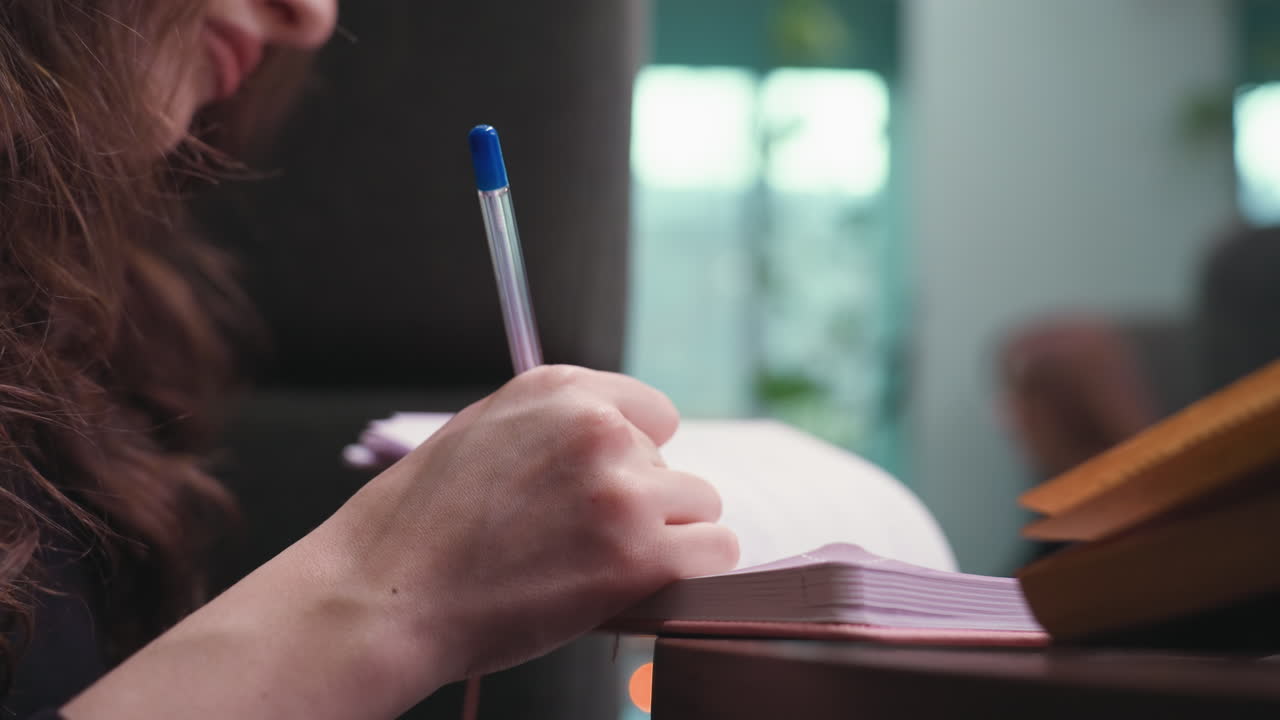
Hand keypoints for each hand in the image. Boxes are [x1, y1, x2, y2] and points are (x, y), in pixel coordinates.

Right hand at [325, 365, 738, 685]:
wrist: (385, 594)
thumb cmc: (419, 529)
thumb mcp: (485, 433)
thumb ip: (556, 430)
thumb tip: (622, 447)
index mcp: (560, 389)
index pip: (654, 414)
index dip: (632, 461)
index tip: (603, 494)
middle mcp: (599, 428)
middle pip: (673, 466)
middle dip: (642, 505)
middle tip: (580, 544)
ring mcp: (622, 491)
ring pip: (701, 509)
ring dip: (666, 541)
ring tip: (601, 568)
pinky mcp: (640, 556)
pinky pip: (716, 554)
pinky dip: (692, 576)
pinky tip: (645, 588)